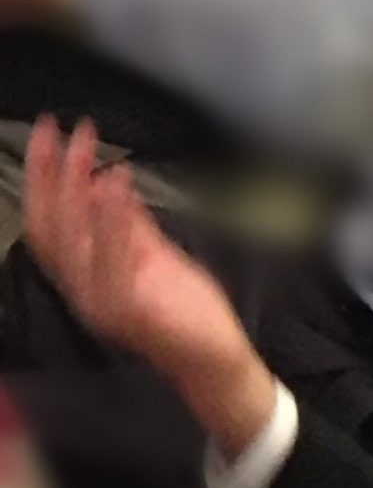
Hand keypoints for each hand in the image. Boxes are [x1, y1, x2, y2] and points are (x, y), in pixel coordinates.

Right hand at [23, 117, 274, 456]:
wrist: (215, 361)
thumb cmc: (186, 312)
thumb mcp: (156, 258)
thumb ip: (131, 225)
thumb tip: (107, 181)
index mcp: (85, 277)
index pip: (49, 221)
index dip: (42, 177)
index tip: (50, 132)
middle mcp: (83, 290)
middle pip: (49, 225)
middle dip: (48, 172)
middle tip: (56, 126)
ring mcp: (101, 302)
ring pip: (72, 239)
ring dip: (76, 185)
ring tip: (87, 144)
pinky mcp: (129, 310)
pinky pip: (112, 259)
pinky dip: (111, 218)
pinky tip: (116, 184)